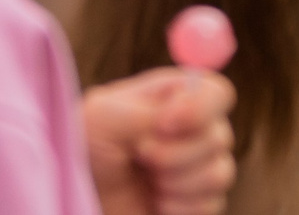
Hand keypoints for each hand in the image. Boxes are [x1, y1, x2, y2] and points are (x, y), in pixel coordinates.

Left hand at [80, 67, 237, 214]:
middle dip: (176, 154)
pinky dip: (179, 207)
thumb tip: (174, 118)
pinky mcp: (196, 202)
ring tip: (148, 184)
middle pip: (220, 137)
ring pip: (220, 174)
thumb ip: (145, 109)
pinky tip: (155, 203)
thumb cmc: (84, 149)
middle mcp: (193, 131)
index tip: (164, 125)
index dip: (200, 109)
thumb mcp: (102, 117)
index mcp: (176, 98)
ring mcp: (198, 168)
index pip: (217, 94)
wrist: (78, 196)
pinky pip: (210, 206)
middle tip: (140, 157)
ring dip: (177, 183)